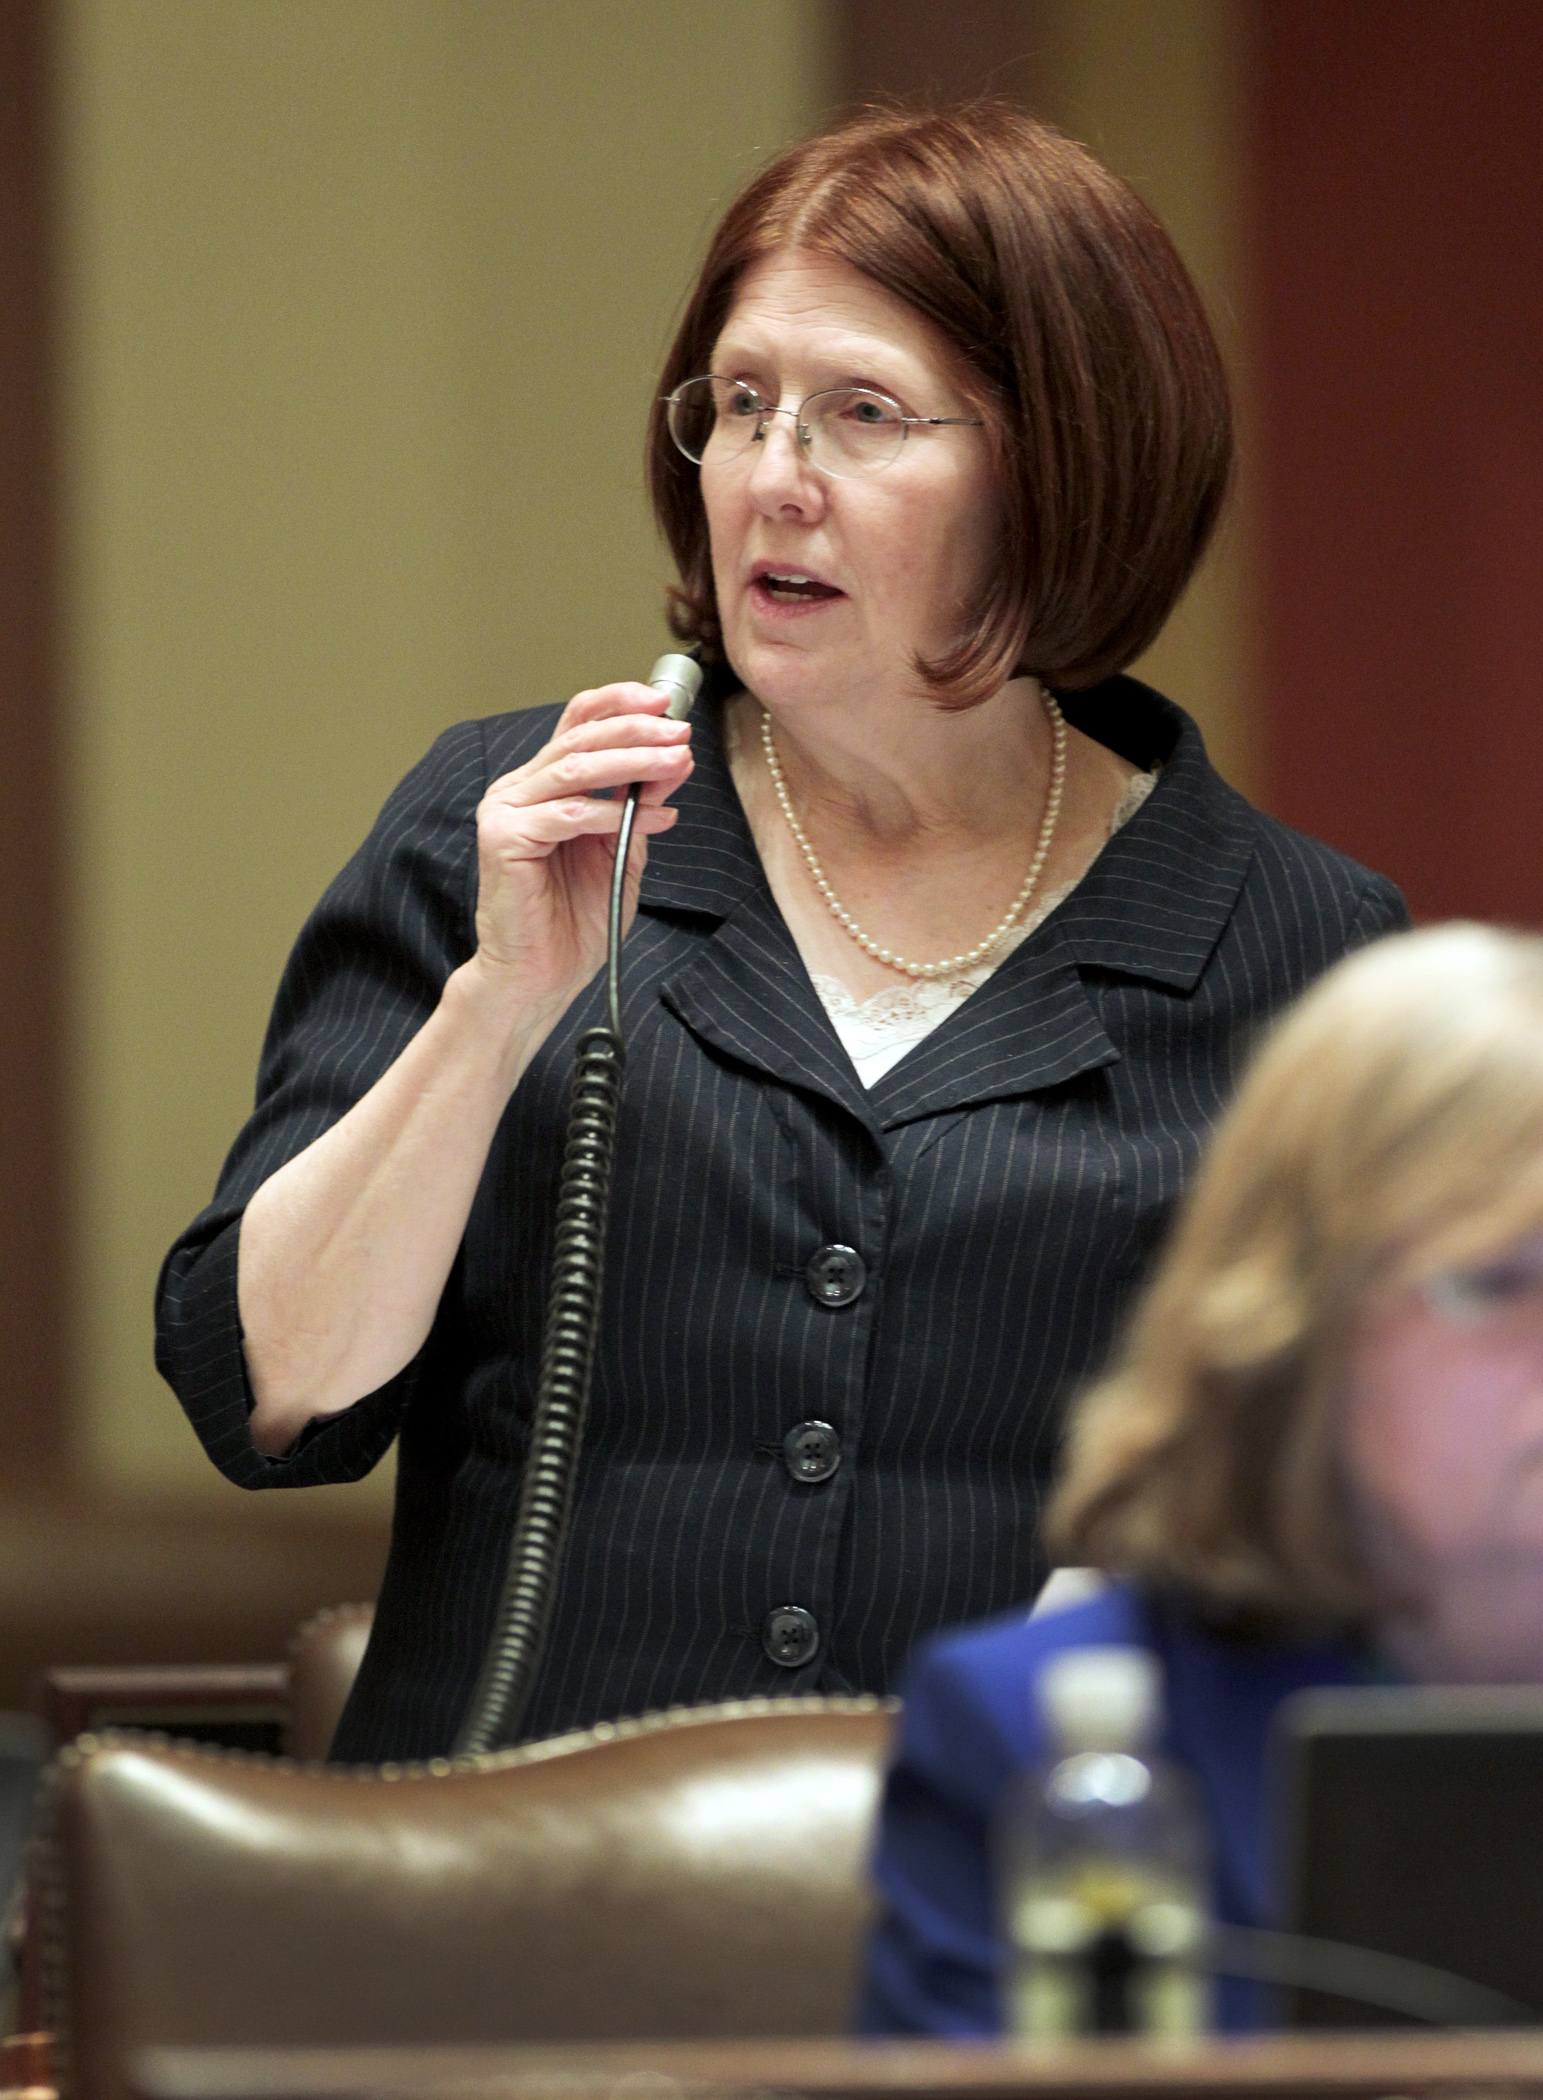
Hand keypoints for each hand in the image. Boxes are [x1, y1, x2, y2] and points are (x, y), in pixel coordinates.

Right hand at [468, 680, 693, 1016]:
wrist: (541, 976)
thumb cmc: (575, 920)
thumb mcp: (622, 850)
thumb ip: (641, 806)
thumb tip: (677, 760)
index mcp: (542, 784)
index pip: (578, 723)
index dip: (619, 703)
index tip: (666, 702)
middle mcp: (518, 789)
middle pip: (580, 739)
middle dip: (638, 731)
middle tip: (680, 732)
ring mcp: (505, 812)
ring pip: (575, 769)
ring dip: (633, 762)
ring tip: (676, 761)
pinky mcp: (503, 839)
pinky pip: (568, 815)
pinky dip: (615, 814)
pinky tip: (656, 819)